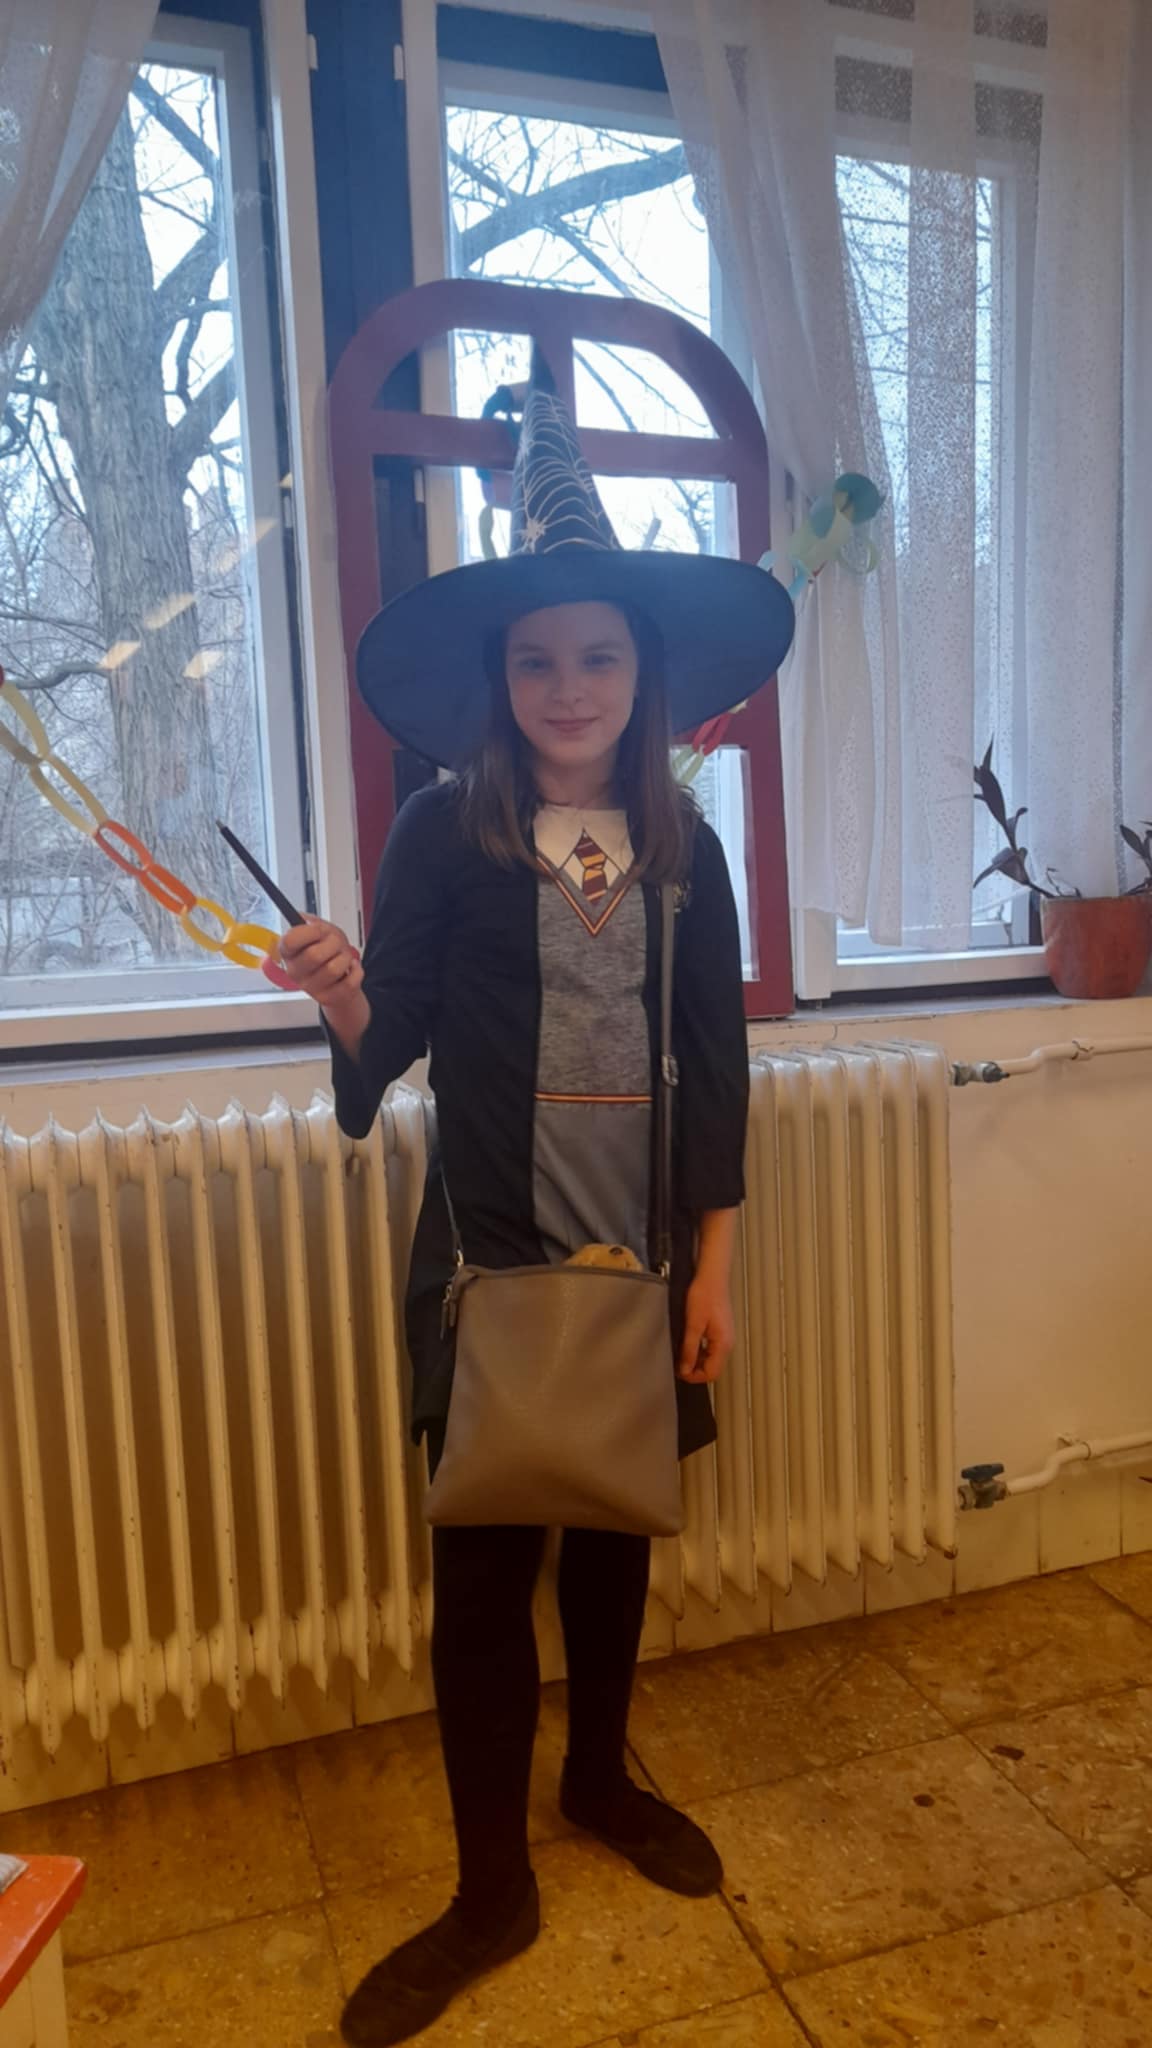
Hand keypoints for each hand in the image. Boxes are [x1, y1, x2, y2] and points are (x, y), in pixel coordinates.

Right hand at [268, 916, 362, 1008]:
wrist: (340, 974)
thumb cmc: (327, 950)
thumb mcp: (319, 929)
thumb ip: (311, 923)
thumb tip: (302, 918)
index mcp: (288, 952)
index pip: (290, 940)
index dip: (309, 932)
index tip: (318, 930)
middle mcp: (294, 971)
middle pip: (314, 955)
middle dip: (333, 944)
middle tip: (335, 944)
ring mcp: (310, 987)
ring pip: (333, 969)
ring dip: (345, 958)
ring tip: (342, 957)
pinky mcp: (327, 998)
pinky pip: (349, 982)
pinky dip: (356, 971)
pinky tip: (351, 968)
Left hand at [677, 1267, 734, 1382]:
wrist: (712, 1277)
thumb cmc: (703, 1297)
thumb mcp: (693, 1325)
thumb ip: (689, 1349)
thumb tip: (685, 1370)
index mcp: (723, 1344)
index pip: (711, 1373)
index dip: (694, 1376)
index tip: (679, 1372)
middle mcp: (728, 1343)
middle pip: (713, 1368)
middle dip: (695, 1370)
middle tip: (677, 1365)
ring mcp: (726, 1337)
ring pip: (712, 1359)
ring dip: (697, 1361)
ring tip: (681, 1355)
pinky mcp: (721, 1331)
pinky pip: (712, 1349)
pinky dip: (700, 1352)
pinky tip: (689, 1345)